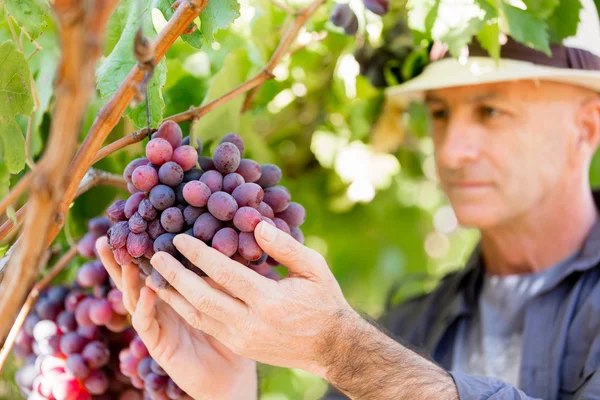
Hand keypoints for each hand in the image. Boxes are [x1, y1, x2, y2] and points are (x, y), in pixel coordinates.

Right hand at [96, 237, 257, 399]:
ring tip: (124, 257)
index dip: (144, 246)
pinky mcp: (158, 344)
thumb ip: (221, 272)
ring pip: (135, 297)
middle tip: (107, 235)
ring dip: (128, 278)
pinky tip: (145, 290)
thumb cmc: (233, 331)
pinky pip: (146, 323)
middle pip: (134, 278)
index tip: (136, 222)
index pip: (154, 265)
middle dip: (119, 259)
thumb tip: (232, 237)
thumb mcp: (229, 295)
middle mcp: (161, 306)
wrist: (232, 375)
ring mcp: (157, 324)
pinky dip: (144, 306)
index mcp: (175, 292)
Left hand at [148, 221, 356, 377]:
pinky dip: (185, 308)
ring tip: (153, 274)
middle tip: (155, 255)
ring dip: (172, 294)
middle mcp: (251, 323)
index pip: (225, 274)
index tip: (180, 238)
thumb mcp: (314, 268)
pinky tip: (173, 294)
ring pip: (197, 315)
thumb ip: (285, 247)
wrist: (331, 347)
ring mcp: (242, 338)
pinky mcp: (239, 345)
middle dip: (175, 274)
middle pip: (202, 296)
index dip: (199, 254)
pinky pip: (206, 325)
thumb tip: (256, 224)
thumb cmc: (324, 300)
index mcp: (270, 301)